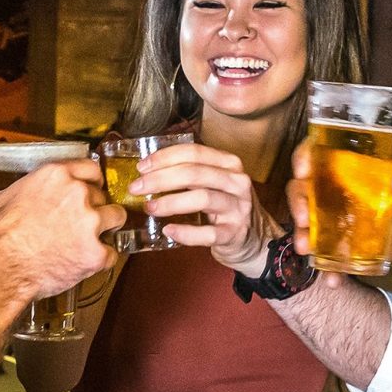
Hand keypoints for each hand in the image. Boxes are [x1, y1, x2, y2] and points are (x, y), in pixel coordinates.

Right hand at [0, 159, 122, 304]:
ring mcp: (90, 224)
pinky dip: (101, 259)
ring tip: (92, 239)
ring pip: (115, 218)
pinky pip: (111, 253)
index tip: (88, 190)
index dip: (89, 182)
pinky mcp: (96, 253)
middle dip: (94, 208)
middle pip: (101, 196)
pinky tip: (86, 262)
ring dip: (106, 228)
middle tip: (80, 222)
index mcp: (55, 176)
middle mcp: (77, 194)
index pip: (90, 169)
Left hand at [131, 141, 274, 272]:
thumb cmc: (225, 207)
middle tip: (137, 188)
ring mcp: (238, 208)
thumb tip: (147, 170)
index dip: (165, 157)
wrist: (254, 239)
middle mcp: (237, 182)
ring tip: (149, 208)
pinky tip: (169, 230)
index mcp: (229, 164)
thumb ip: (190, 173)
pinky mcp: (235, 234)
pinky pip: (208, 233)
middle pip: (195, 173)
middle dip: (160, 179)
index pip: (194, 152)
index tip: (141, 167)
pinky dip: (186, 232)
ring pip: (202, 199)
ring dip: (170, 202)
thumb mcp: (214, 183)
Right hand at [284, 146, 391, 269]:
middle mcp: (345, 193)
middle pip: (308, 191)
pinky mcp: (355, 247)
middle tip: (301, 217)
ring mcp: (347, 222)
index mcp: (358, 169)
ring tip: (305, 249)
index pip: (322, 155)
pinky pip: (334, 257)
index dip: (306, 158)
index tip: (304, 170)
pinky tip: (332, 280)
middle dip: (297, 202)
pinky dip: (330, 270)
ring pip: (313, 226)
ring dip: (303, 237)